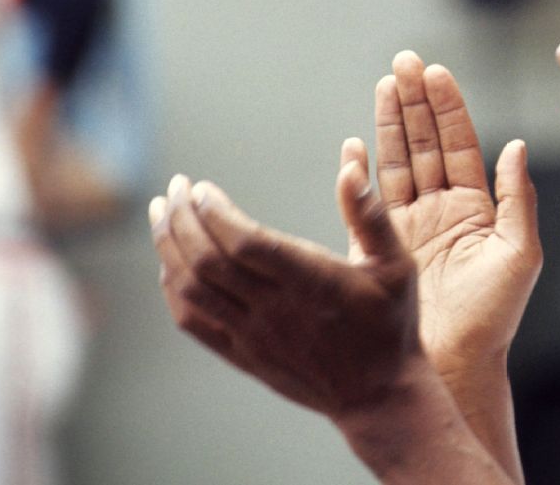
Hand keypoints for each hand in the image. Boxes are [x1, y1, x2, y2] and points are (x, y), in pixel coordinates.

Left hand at [151, 166, 423, 418]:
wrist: (378, 396)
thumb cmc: (390, 324)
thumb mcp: (397, 265)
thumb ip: (370, 213)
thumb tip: (350, 163)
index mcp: (312, 283)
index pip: (245, 243)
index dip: (214, 212)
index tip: (202, 187)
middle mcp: (276, 311)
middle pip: (207, 261)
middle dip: (182, 218)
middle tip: (175, 188)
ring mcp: (254, 336)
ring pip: (191, 288)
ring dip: (168, 247)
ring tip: (162, 213)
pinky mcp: (243, 355)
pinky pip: (192, 321)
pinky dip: (172, 288)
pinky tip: (170, 263)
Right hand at [344, 51, 541, 377]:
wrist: (456, 363)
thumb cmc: (494, 316)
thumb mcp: (519, 252)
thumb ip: (519, 198)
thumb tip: (516, 146)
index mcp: (476, 208)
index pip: (459, 145)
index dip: (447, 108)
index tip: (435, 72)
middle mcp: (440, 210)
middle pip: (424, 143)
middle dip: (415, 102)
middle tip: (404, 62)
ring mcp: (408, 226)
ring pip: (397, 162)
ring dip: (390, 123)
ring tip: (384, 83)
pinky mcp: (378, 247)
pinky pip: (366, 201)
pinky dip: (359, 172)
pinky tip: (356, 143)